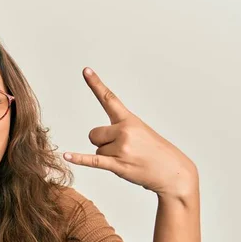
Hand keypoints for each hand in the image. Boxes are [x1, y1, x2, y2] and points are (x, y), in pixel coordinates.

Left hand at [64, 67, 196, 197]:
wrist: (174, 172)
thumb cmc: (157, 153)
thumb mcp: (142, 133)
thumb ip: (120, 130)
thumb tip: (98, 139)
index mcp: (130, 120)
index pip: (109, 98)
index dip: (96, 84)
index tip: (85, 70)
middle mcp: (124, 131)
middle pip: (94, 134)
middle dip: (102, 143)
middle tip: (123, 150)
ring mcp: (122, 148)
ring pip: (97, 150)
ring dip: (108, 157)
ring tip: (128, 159)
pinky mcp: (118, 164)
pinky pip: (93, 160)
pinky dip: (79, 159)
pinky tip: (66, 156)